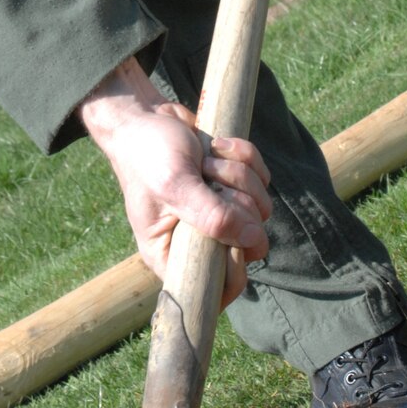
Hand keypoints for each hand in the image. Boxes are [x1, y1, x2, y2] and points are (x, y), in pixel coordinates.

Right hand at [77, 61, 270, 306]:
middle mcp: (199, 240)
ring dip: (236, 173)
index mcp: (172, 255)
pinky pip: (261, 178)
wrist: (145, 116)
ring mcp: (220, 214)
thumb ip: (212, 217)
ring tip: (204, 160)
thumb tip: (253, 240)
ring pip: (260, 206)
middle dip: (235, 199)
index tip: (230, 239)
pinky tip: (216, 146)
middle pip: (250, 241)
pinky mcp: (232, 188)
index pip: (216, 290)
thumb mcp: (174, 185)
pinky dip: (244, 156)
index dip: (234, 269)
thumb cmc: (146, 154)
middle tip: (204, 177)